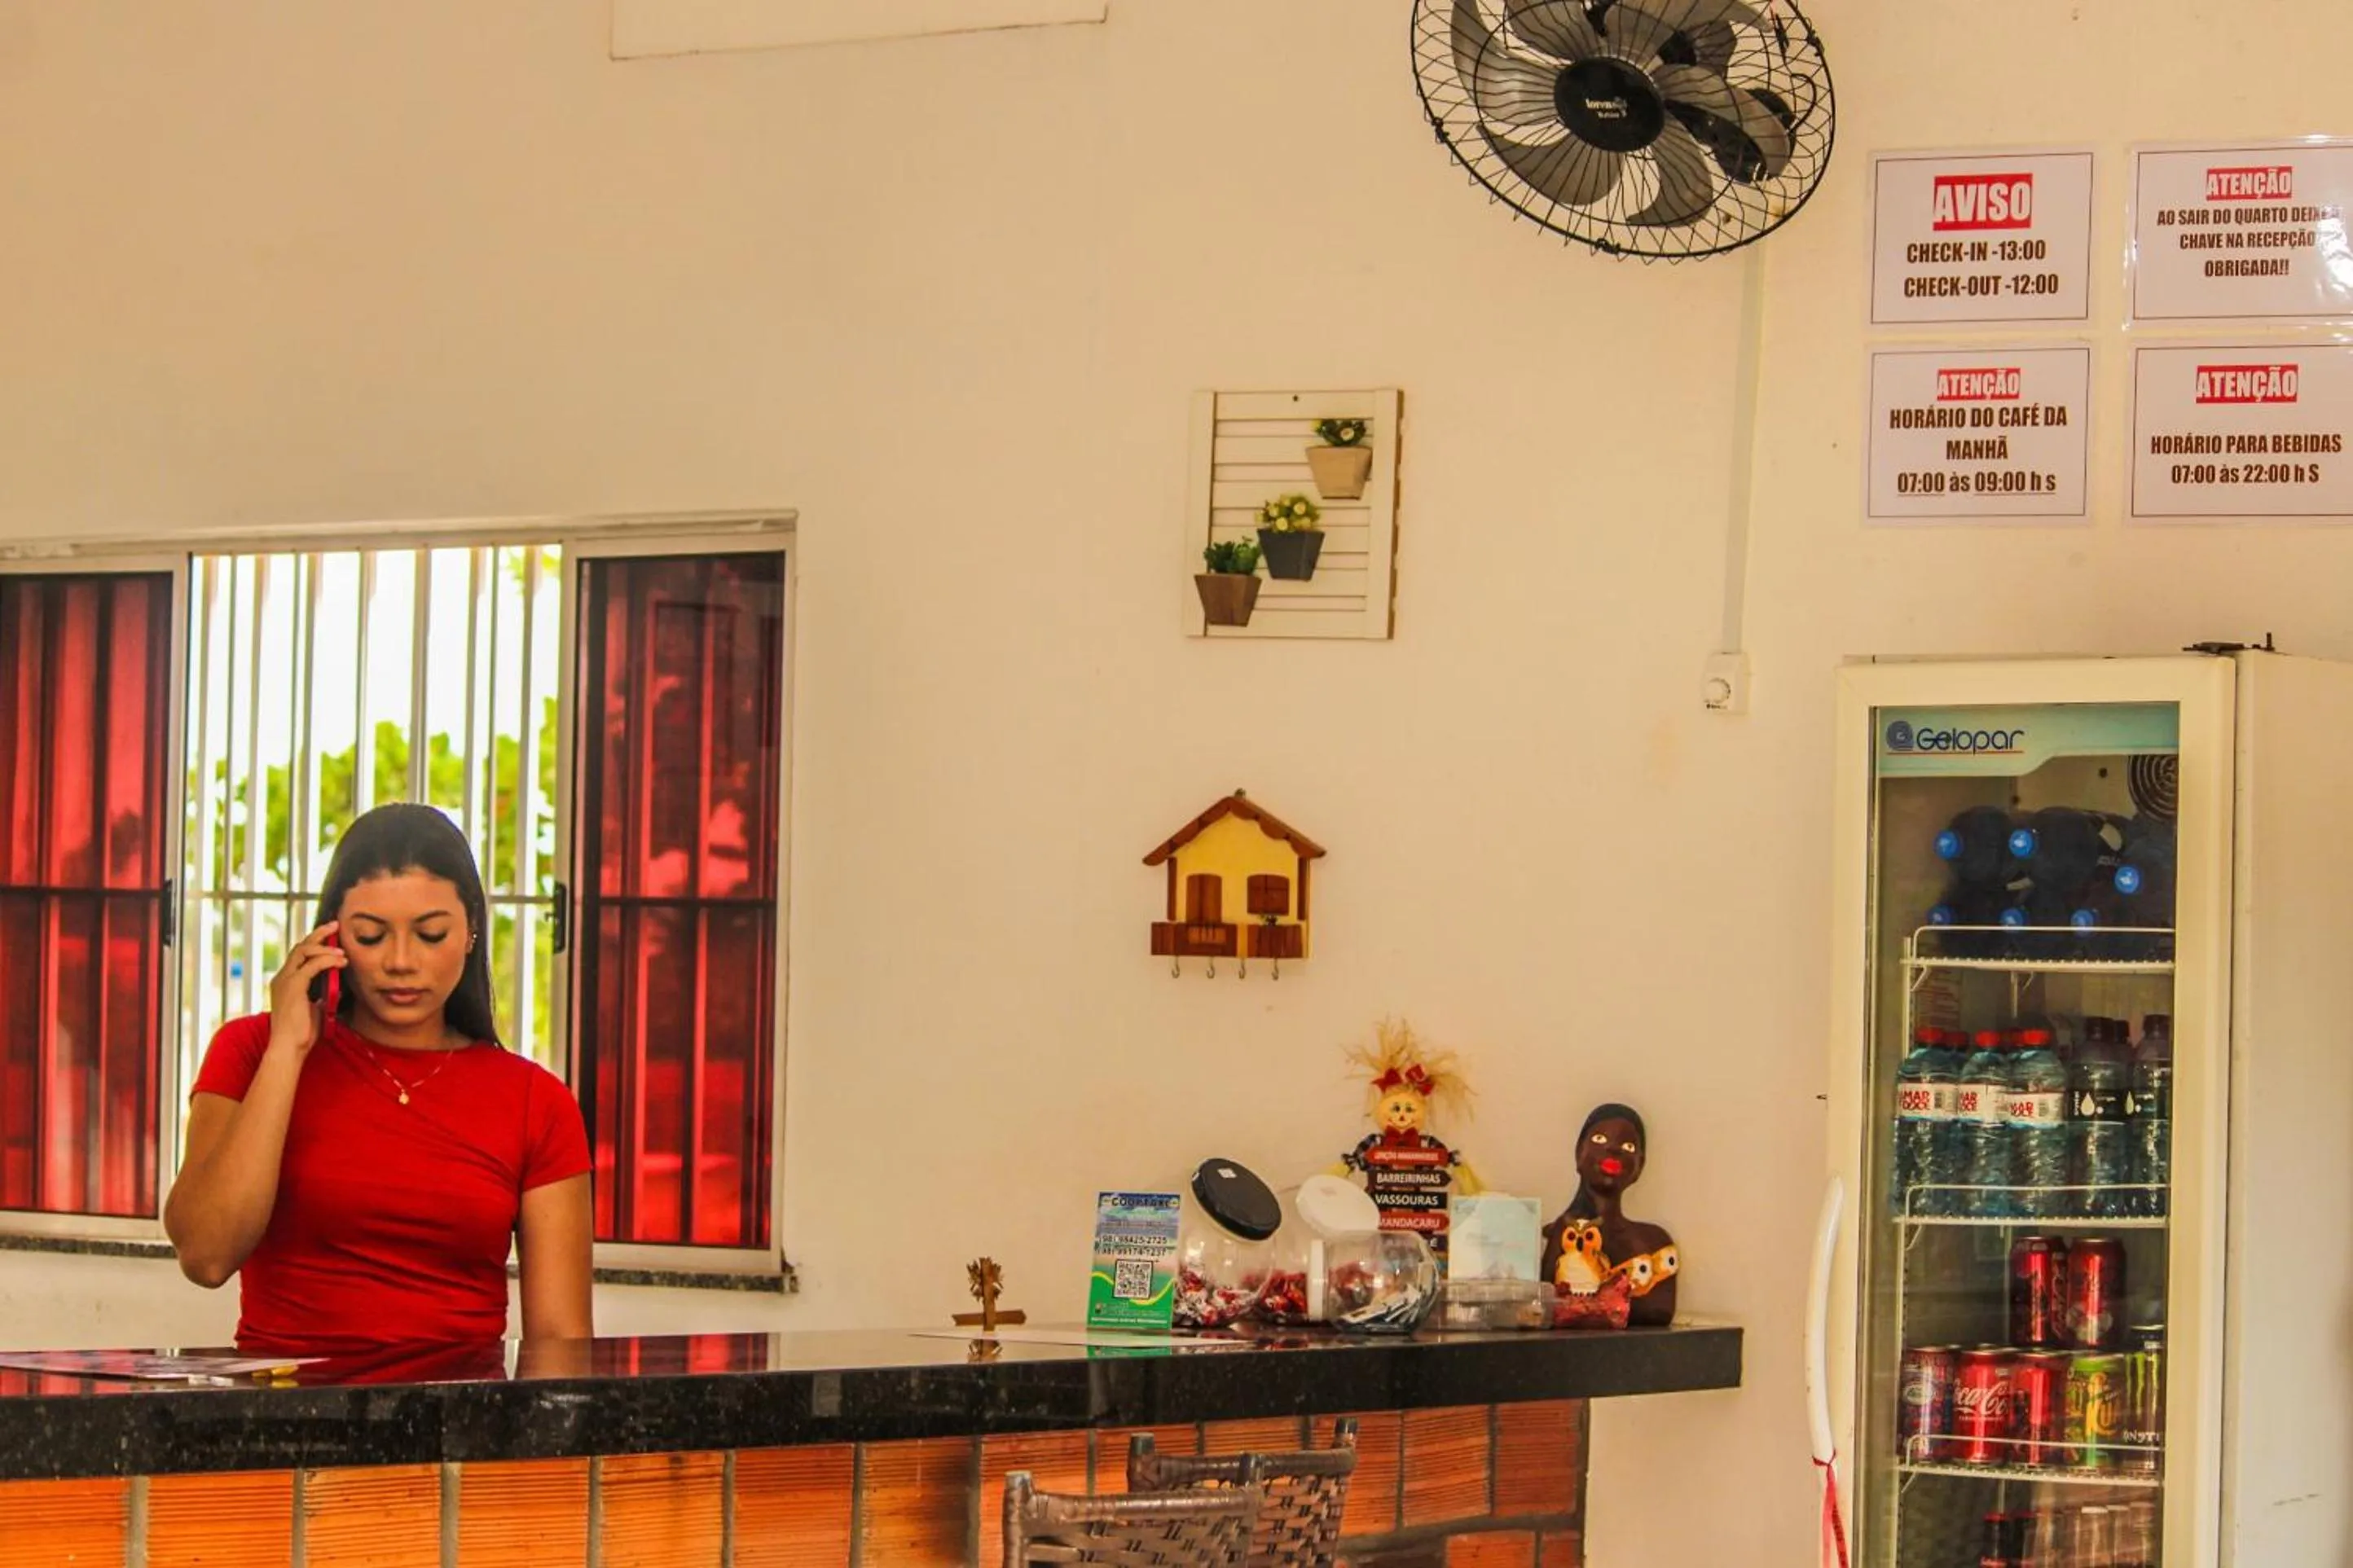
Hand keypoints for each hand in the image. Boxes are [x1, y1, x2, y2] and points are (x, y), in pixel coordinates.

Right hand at [268, 922, 347, 1057]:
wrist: (290, 1048)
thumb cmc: (302, 1033)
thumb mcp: (315, 1008)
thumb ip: (322, 995)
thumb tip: (337, 986)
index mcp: (285, 982)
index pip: (299, 954)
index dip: (314, 943)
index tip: (332, 936)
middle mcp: (282, 977)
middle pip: (300, 946)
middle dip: (319, 934)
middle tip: (336, 925)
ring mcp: (285, 980)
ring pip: (304, 950)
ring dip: (326, 947)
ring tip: (343, 951)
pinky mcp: (293, 986)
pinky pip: (312, 964)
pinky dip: (328, 960)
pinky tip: (341, 962)